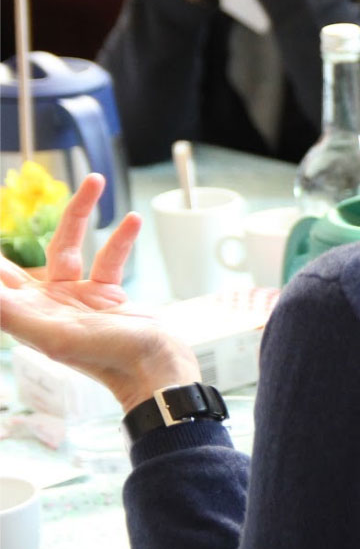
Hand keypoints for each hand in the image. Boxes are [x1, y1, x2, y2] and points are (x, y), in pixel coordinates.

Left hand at [0, 175, 199, 413]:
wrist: (156, 367)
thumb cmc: (107, 357)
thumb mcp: (56, 335)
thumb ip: (14, 313)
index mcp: (27, 314)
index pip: (0, 277)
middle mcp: (46, 303)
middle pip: (26, 256)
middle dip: (28, 229)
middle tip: (14, 193)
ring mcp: (77, 298)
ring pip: (70, 246)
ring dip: (81, 213)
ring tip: (95, 181)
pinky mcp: (107, 296)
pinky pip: (108, 258)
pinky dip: (121, 239)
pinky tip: (133, 221)